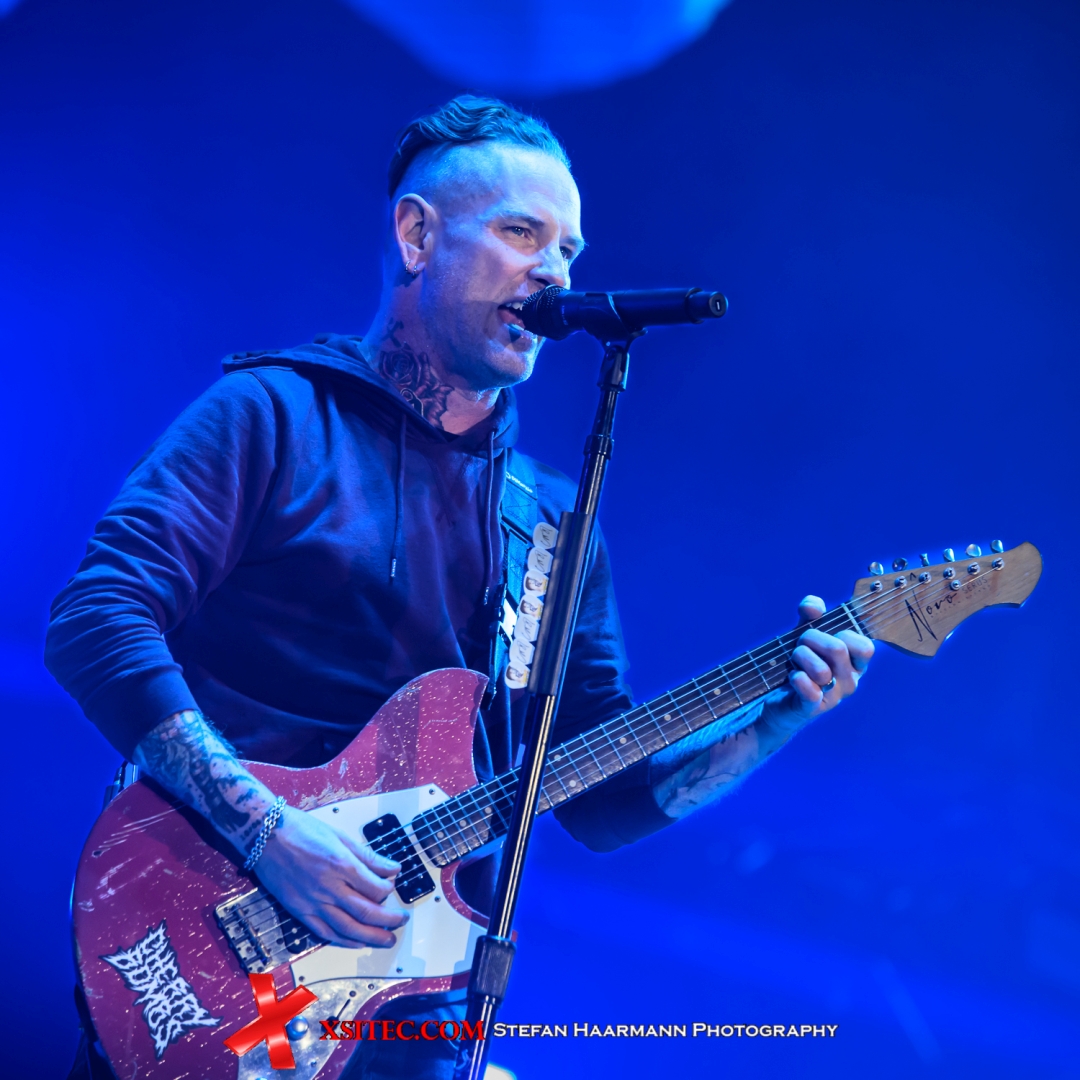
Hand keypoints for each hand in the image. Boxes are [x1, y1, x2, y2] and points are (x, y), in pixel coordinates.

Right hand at [253, 806, 408, 948]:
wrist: (266, 835)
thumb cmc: (302, 830)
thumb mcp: (339, 836)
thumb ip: (367, 856)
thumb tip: (392, 868)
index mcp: (341, 864)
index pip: (375, 888)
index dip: (388, 890)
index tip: (392, 885)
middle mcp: (329, 887)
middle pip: (366, 912)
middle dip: (389, 919)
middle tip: (401, 920)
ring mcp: (313, 902)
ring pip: (348, 928)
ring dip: (371, 937)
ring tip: (387, 939)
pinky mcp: (299, 911)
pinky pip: (325, 933)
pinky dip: (344, 940)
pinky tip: (357, 942)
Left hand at [761, 594, 873, 739]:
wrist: (777, 699)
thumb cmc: (798, 663)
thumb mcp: (804, 634)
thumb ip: (810, 615)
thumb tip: (814, 606)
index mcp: (855, 663)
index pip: (865, 647)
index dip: (843, 633)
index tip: (825, 631)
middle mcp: (850, 681)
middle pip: (837, 649)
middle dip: (811, 637)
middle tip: (799, 644)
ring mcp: (833, 697)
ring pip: (822, 670)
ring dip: (800, 657)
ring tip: (793, 661)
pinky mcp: (812, 708)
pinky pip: (810, 690)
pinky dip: (797, 678)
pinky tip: (792, 676)